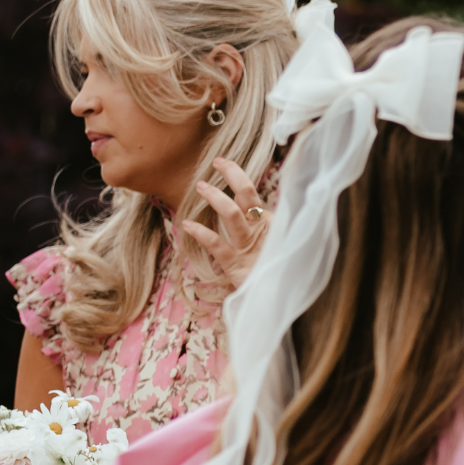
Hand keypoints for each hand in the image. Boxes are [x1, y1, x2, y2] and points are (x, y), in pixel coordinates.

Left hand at [182, 157, 270, 287]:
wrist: (277, 302)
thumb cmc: (270, 273)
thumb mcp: (268, 246)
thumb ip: (258, 226)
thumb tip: (241, 205)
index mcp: (269, 224)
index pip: (252, 194)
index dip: (238, 175)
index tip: (223, 162)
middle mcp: (261, 231)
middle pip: (248, 196)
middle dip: (233, 175)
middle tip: (216, 162)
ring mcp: (249, 247)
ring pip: (233, 215)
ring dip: (216, 198)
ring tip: (200, 186)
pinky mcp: (237, 266)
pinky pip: (217, 244)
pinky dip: (201, 232)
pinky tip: (186, 224)